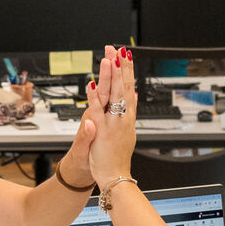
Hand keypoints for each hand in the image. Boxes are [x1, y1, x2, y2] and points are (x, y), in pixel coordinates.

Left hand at [83, 46, 137, 187]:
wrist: (113, 176)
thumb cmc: (115, 156)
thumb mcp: (126, 131)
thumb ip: (129, 111)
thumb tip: (133, 93)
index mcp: (126, 116)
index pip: (128, 88)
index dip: (127, 71)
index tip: (126, 55)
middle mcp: (121, 117)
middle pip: (122, 87)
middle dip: (120, 67)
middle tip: (120, 49)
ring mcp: (111, 122)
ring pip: (112, 95)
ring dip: (111, 76)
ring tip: (110, 58)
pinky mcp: (101, 130)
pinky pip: (96, 110)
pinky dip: (94, 97)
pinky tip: (91, 84)